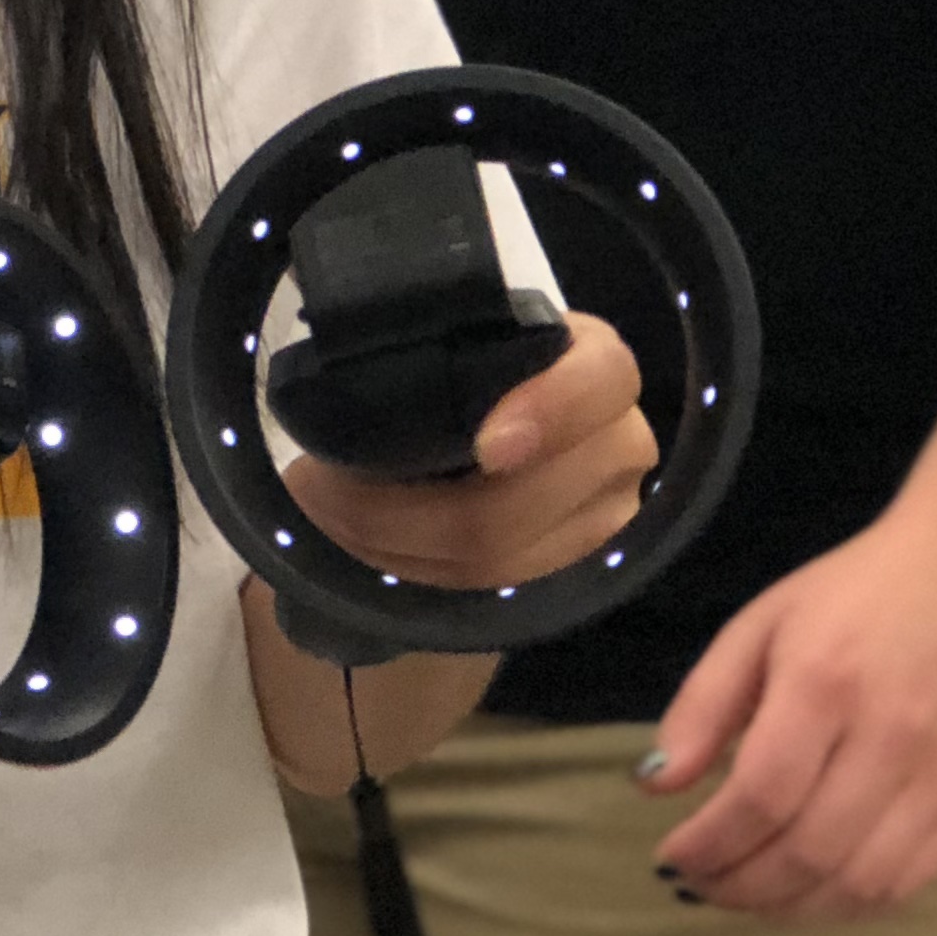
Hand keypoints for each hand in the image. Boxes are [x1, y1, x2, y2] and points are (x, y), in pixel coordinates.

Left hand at [282, 313, 651, 592]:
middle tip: (314, 484)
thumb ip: (445, 355)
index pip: (601, 382)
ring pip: (492, 565)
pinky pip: (485, 595)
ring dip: (387, 546)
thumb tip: (350, 400)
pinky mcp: (574, 576)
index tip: (486, 446)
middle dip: (393, 508)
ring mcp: (607, 521)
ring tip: (323, 516)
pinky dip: (411, 572)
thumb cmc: (479, 367)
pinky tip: (364, 547)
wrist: (512, 416)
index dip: (547, 413)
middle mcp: (622, 447)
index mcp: (603, 371)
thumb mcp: (469, 340)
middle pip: (516, 506)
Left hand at [643, 513, 936, 920]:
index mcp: (826, 683)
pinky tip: (808, 893)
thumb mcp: (760, 624)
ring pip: (859, 883)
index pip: (761, 794)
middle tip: (697, 884)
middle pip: (808, 850)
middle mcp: (891, 739)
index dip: (709, 843)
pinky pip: (907, 883)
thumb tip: (655, 788)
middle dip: (738, 886)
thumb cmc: (857, 595)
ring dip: (789, 909)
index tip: (671, 855)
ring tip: (744, 895)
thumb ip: (703, 705)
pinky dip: (848, 905)